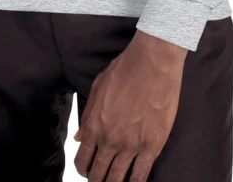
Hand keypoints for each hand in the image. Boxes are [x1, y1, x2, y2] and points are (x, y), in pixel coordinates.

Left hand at [72, 30, 187, 180]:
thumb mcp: (98, 88)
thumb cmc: (124, 70)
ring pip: (118, 180)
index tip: (87, 171)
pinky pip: (141, 175)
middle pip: (98, 175)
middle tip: (101, 179)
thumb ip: (87, 115)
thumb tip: (80, 137)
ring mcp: (131, 146)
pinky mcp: (151, 146)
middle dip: (97, 180)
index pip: (82, 161)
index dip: (83, 170)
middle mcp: (109, 140)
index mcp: (94, 126)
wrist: (152, 63)